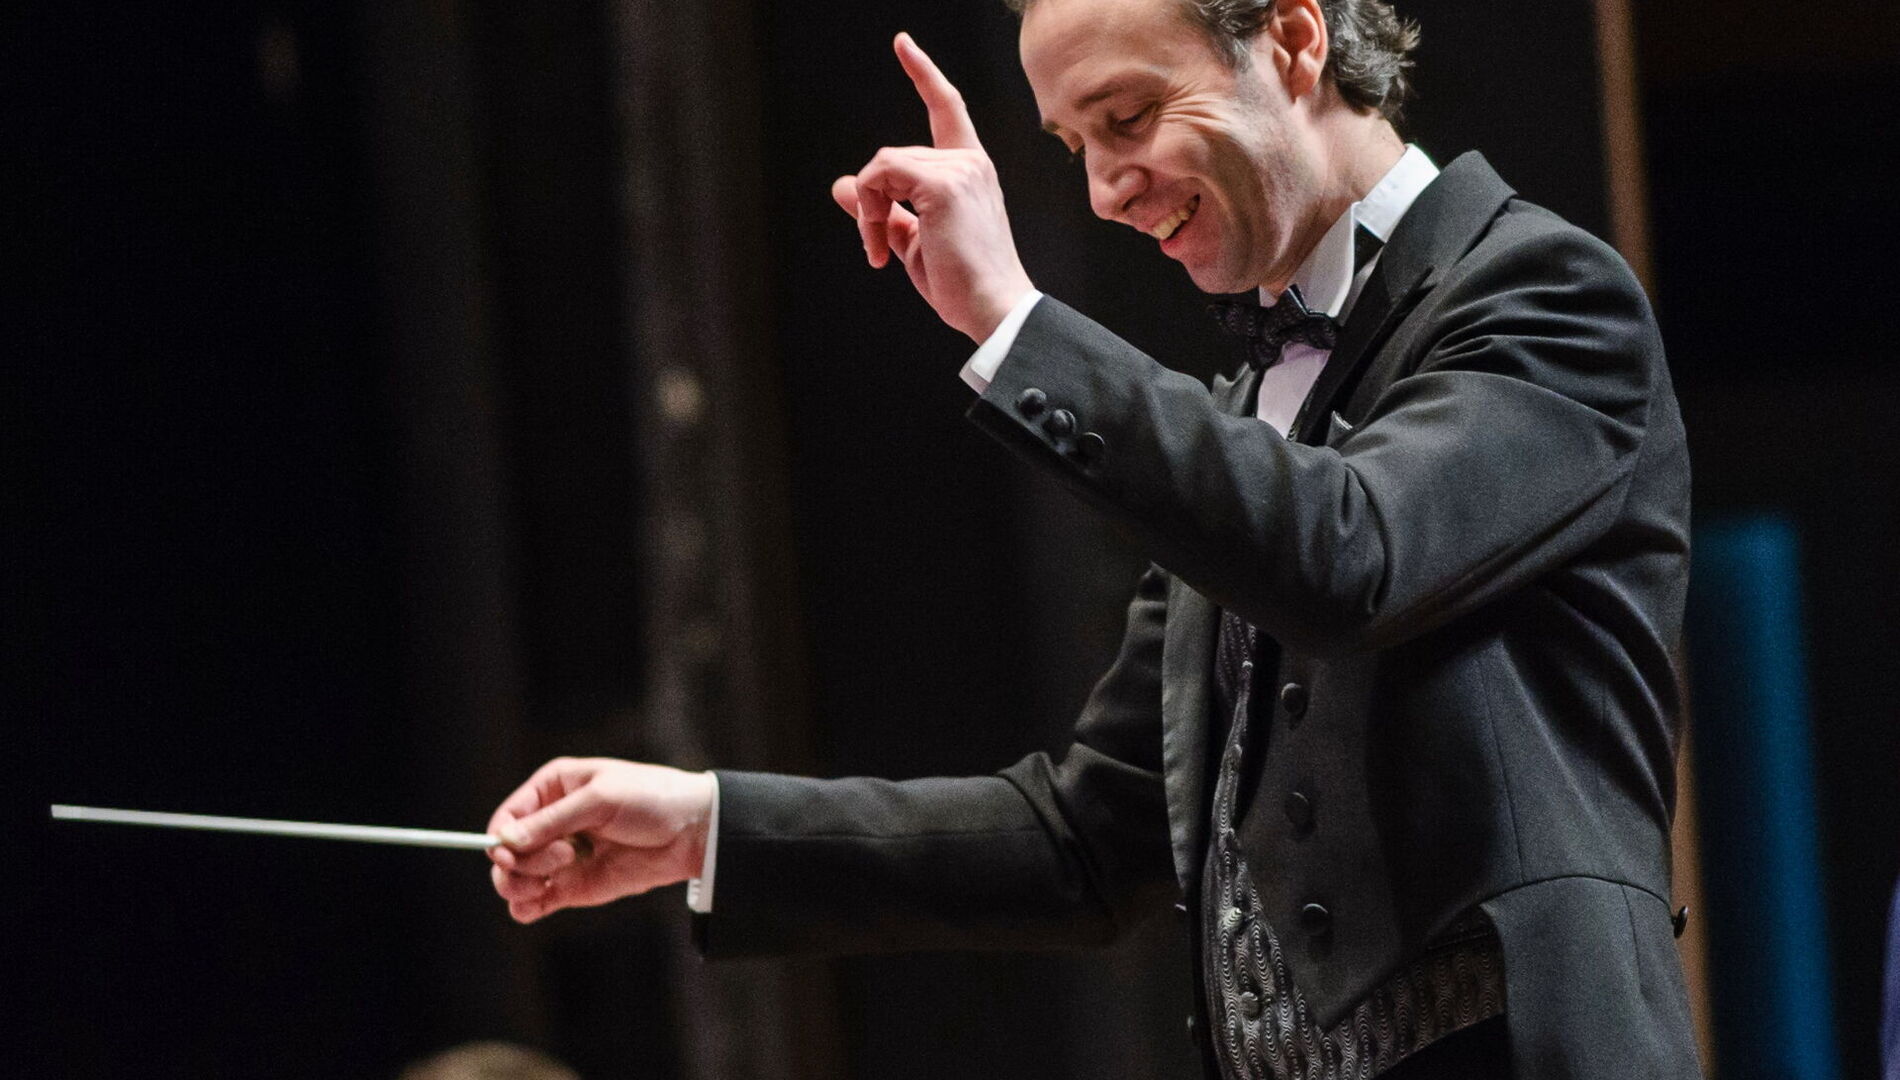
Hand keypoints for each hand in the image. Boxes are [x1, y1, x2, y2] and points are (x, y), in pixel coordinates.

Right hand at [486, 757, 715, 923]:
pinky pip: (533, 904)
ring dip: (523, 884)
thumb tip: (504, 841)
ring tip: (560, 873)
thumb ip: (552, 821)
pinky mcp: (573, 887)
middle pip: (505, 852)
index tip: (510, 853)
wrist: (692, 832)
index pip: (507, 817)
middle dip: (521, 861)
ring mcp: (560, 857)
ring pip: (514, 879)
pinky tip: (537, 904)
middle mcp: (550, 823)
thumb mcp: (600, 800)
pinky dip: (526, 908)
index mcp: (552, 789)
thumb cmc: (651, 799)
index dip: (500, 838)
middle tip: (563, 857)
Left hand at [833, 32, 1034, 341]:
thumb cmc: (962, 284)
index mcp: (971, 170)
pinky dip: (867, 213)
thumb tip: (842, 185)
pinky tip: (879, 251)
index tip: (903, 45)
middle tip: (874, 251)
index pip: (947, 109)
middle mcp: (970, 162)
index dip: (924, 74)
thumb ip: (882, 210)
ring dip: (867, 210)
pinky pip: (881, 178)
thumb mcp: (915, 242)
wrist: (993, 310)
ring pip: (881, 166)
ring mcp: (960, 170)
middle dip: (870, 201)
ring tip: (879, 253)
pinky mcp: (943, 185)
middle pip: (891, 156)